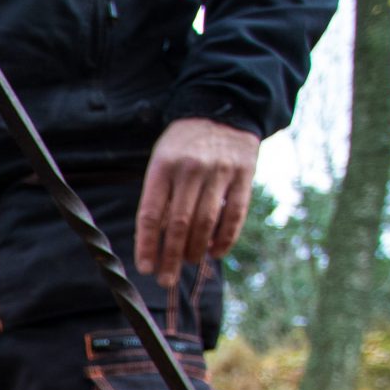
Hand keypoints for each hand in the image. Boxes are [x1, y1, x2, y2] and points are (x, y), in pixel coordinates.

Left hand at [135, 117, 258, 287]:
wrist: (222, 109)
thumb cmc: (184, 144)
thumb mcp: (162, 159)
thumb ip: (159, 194)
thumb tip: (155, 241)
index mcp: (163, 166)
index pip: (152, 213)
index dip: (148, 244)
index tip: (145, 268)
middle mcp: (191, 169)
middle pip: (179, 224)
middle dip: (171, 257)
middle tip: (165, 280)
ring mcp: (220, 172)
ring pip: (206, 222)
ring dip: (196, 250)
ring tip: (188, 264)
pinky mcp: (244, 175)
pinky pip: (235, 214)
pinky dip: (225, 238)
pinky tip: (215, 253)